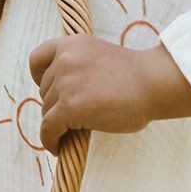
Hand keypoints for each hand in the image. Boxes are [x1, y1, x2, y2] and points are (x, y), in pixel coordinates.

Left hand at [27, 35, 190, 152]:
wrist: (153, 83)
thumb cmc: (135, 76)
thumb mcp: (98, 56)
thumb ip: (78, 67)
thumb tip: (60, 95)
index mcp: (72, 43)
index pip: (37, 59)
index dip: (40, 78)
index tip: (52, 90)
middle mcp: (65, 59)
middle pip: (44, 91)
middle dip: (56, 105)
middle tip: (73, 118)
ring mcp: (66, 83)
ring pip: (46, 111)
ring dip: (57, 124)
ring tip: (70, 133)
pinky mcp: (70, 107)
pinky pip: (48, 129)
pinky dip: (50, 141)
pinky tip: (59, 148)